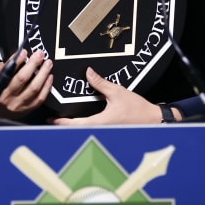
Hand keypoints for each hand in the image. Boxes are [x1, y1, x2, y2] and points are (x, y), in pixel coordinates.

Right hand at [0, 50, 52, 120]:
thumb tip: (13, 58)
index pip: (8, 72)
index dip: (17, 61)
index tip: (24, 52)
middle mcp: (9, 97)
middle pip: (23, 78)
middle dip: (33, 64)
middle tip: (39, 54)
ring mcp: (19, 105)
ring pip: (34, 88)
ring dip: (43, 74)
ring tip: (47, 64)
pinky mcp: (27, 110)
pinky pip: (40, 98)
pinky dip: (46, 87)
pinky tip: (49, 77)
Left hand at [50, 67, 179, 125]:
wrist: (154, 121)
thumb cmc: (138, 109)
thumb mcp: (118, 92)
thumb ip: (101, 83)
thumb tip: (88, 72)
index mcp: (100, 122)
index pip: (75, 124)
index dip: (61, 122)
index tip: (51, 119)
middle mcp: (100, 129)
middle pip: (76, 130)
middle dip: (64, 125)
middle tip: (53, 119)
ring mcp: (105, 132)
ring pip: (84, 130)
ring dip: (74, 126)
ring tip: (64, 119)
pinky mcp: (110, 130)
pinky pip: (93, 129)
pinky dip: (84, 125)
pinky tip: (81, 119)